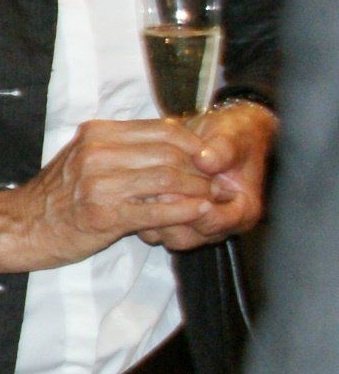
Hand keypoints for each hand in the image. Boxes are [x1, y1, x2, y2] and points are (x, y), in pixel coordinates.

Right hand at [10, 118, 215, 265]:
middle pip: (170, 154)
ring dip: (199, 191)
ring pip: (168, 181)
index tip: (209, 158)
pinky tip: (199, 213)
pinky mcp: (105, 216)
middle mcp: (98, 153)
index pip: (162, 130)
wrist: (21, 225)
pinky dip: (184, 212)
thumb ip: (121, 148)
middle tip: (219, 182)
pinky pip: (157, 211)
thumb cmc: (57, 195)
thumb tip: (170, 145)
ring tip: (214, 199)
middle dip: (202, 170)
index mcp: (97, 134)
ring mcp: (100, 185)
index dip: (194, 144)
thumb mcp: (84, 157)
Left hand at [148, 101, 274, 249]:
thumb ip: (224, 150)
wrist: (215, 135)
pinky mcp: (170, 220)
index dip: (195, 211)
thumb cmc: (231, 137)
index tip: (176, 193)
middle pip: (186, 238)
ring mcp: (191, 225)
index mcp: (242, 210)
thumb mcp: (233, 137)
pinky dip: (139, 215)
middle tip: (148, 196)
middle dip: (165, 219)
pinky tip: (130, 194)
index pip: (218, 223)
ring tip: (137, 194)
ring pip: (164, 237)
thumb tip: (206, 161)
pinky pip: (151, 229)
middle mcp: (217, 225)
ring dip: (148, 219)